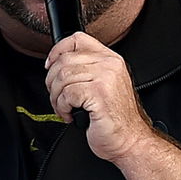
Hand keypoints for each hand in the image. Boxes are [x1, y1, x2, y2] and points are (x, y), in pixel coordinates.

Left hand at [43, 33, 155, 161]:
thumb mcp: (103, 85)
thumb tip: (56, 64)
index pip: (77, 39)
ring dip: (56, 97)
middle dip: (52, 82)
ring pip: (62, 77)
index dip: (57, 51)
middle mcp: (109, 65)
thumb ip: (86, 70)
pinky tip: (71, 114)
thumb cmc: (114, 118)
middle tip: (58, 97)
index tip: (50, 66)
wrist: (130, 140)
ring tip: (65, 108)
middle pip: (64, 61)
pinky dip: (62, 107)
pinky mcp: (99, 93)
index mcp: (110, 59)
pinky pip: (67, 94)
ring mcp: (105, 78)